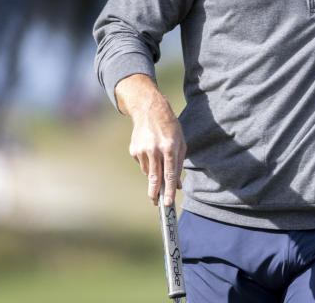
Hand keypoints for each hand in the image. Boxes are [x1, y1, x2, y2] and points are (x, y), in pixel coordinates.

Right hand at [116, 74, 186, 206]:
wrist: (150, 110)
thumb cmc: (170, 127)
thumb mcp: (181, 143)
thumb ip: (179, 164)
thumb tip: (178, 185)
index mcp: (169, 147)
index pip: (170, 174)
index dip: (170, 190)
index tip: (168, 202)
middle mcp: (155, 149)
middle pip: (155, 178)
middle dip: (156, 193)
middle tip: (156, 203)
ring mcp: (142, 150)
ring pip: (149, 173)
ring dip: (154, 174)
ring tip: (158, 161)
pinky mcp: (134, 150)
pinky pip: (142, 164)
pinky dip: (148, 163)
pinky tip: (151, 151)